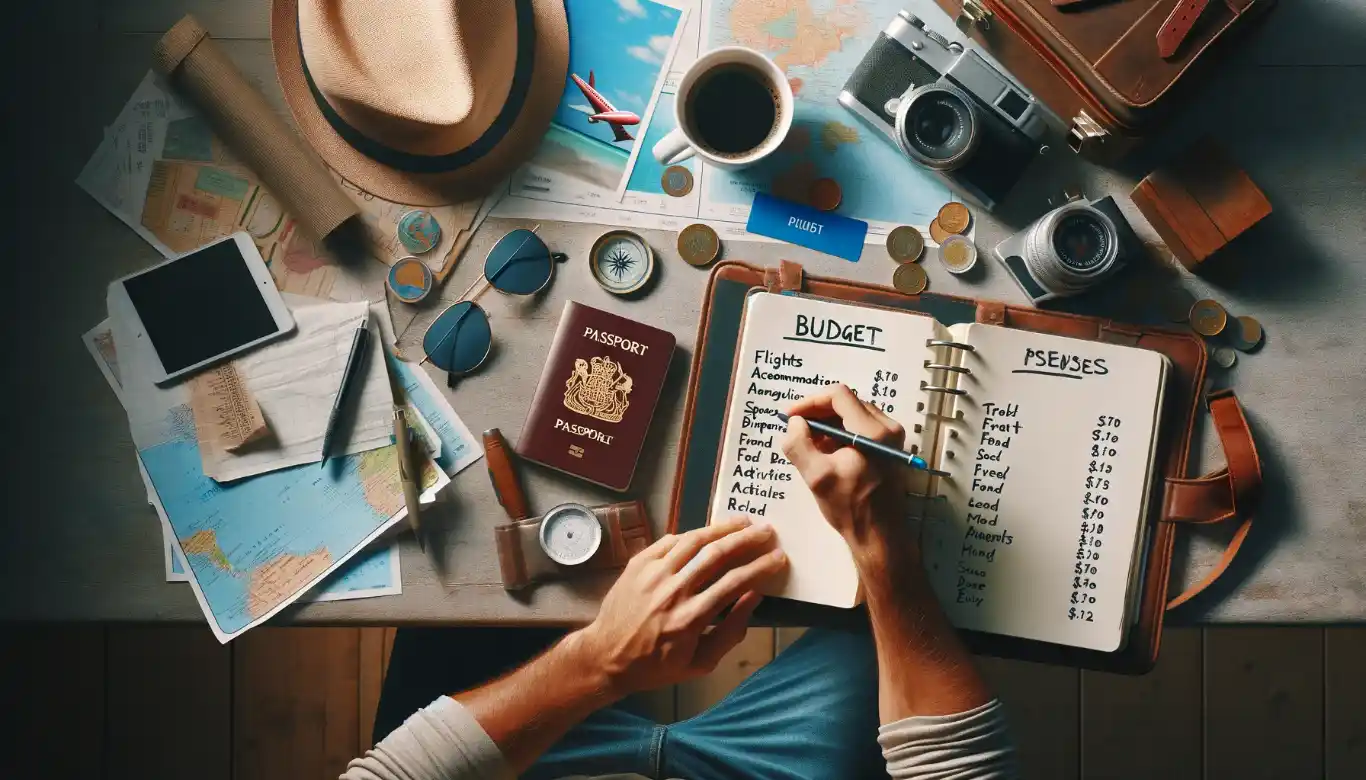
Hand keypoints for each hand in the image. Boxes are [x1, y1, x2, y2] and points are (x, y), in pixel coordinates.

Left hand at [575, 517, 785, 697]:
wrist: (606, 657)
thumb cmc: (657, 665)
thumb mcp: (701, 662)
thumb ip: (731, 631)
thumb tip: (755, 597)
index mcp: (691, 618)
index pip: (736, 582)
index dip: (761, 567)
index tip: (778, 558)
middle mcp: (673, 591)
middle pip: (718, 554)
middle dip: (748, 540)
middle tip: (768, 531)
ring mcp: (653, 573)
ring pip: (694, 540)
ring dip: (722, 528)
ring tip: (742, 523)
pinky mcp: (638, 563)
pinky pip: (670, 541)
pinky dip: (692, 535)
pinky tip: (707, 533)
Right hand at [781, 384, 911, 554]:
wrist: (880, 535)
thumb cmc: (851, 507)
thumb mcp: (817, 477)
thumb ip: (799, 444)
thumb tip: (794, 423)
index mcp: (873, 431)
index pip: (838, 395)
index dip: (810, 402)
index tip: (791, 416)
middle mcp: (887, 428)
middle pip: (846, 402)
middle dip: (818, 413)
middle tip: (796, 429)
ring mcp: (891, 437)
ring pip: (852, 414)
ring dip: (827, 424)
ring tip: (809, 443)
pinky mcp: (888, 447)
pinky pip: (859, 428)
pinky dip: (839, 433)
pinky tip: (825, 452)